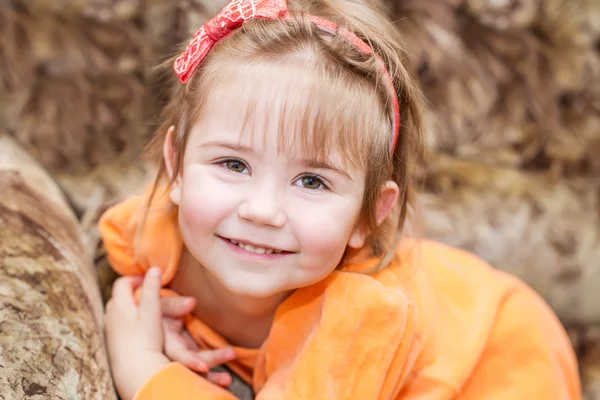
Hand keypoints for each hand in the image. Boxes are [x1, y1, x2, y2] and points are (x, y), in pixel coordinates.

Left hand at [104, 268, 169, 399]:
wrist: (135, 370)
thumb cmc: (144, 339)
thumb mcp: (152, 311)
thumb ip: (152, 288)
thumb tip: (155, 268)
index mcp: (119, 304)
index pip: (122, 283)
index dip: (136, 278)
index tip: (149, 280)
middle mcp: (110, 315)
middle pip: (119, 296)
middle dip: (134, 292)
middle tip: (149, 293)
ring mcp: (110, 329)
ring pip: (119, 311)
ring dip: (131, 306)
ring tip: (147, 310)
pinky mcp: (113, 342)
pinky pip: (120, 324)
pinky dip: (130, 320)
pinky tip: (141, 328)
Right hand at [160, 296, 236, 386]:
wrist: (154, 316)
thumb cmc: (158, 309)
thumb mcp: (162, 305)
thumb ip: (174, 305)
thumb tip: (191, 302)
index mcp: (166, 342)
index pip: (178, 354)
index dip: (190, 361)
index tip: (204, 366)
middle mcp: (175, 354)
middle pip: (191, 366)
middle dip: (208, 369)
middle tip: (228, 370)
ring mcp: (184, 357)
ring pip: (197, 371)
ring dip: (211, 378)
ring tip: (227, 380)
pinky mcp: (192, 357)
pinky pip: (202, 368)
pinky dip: (212, 377)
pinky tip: (225, 380)